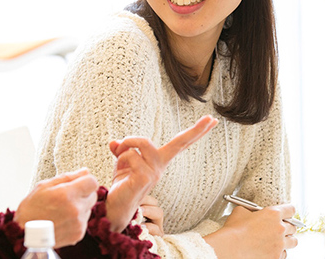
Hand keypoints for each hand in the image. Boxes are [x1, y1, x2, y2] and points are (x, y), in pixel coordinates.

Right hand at [14, 168, 98, 247]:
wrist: (23, 233)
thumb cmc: (32, 207)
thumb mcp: (45, 185)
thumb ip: (68, 177)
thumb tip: (86, 171)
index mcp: (66, 194)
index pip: (93, 182)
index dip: (86, 180)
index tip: (77, 183)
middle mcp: (75, 209)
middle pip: (93, 195)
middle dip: (83, 193)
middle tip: (67, 197)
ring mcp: (78, 223)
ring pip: (89, 208)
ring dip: (80, 206)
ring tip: (62, 210)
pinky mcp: (78, 234)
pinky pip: (85, 221)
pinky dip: (77, 219)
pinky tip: (63, 219)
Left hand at [105, 115, 217, 231]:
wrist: (115, 207)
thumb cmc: (122, 184)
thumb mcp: (121, 162)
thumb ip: (121, 149)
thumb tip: (113, 142)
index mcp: (159, 161)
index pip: (180, 144)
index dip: (195, 132)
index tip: (212, 120)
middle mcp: (160, 166)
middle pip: (179, 143)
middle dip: (196, 130)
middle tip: (211, 117)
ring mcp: (155, 173)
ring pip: (142, 142)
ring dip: (126, 144)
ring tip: (120, 156)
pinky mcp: (145, 178)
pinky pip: (130, 155)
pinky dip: (120, 158)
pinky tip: (121, 171)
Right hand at [203, 203, 297, 258]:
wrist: (231, 248)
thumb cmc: (234, 231)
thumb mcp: (241, 212)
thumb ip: (250, 210)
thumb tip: (251, 213)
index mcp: (273, 214)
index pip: (290, 209)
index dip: (288, 211)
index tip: (286, 213)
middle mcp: (280, 229)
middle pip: (293, 227)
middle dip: (287, 227)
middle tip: (280, 228)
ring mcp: (279, 244)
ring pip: (293, 242)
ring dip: (286, 240)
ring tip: (278, 241)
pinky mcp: (276, 257)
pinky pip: (284, 254)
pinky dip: (279, 252)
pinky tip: (271, 250)